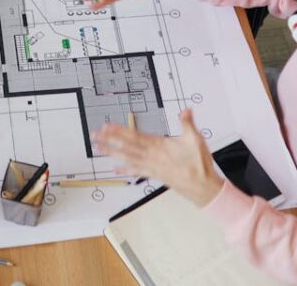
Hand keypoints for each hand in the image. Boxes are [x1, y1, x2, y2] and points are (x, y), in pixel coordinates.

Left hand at [93, 109, 223, 206]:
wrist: (202, 187)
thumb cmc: (198, 163)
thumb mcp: (195, 139)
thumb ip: (188, 123)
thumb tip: (186, 109)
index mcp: (159, 146)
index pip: (135, 136)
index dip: (119, 131)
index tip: (106, 127)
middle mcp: (152, 156)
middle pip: (126, 147)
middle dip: (109, 140)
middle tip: (94, 136)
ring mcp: (151, 167)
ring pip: (128, 158)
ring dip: (112, 153)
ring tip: (98, 149)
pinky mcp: (154, 175)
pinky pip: (136, 171)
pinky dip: (125, 169)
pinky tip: (114, 169)